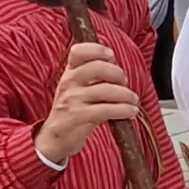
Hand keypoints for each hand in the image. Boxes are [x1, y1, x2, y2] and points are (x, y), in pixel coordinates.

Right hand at [31, 42, 136, 167]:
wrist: (55, 138)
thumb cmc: (72, 111)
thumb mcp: (77, 89)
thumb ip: (93, 77)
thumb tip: (118, 70)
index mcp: (69, 73)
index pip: (78, 51)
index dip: (97, 50)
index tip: (111, 56)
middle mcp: (69, 83)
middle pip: (97, 67)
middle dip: (117, 73)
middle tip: (124, 84)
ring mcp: (72, 100)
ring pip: (105, 89)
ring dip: (125, 94)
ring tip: (133, 100)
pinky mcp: (78, 117)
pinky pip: (106, 110)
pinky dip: (123, 110)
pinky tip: (130, 112)